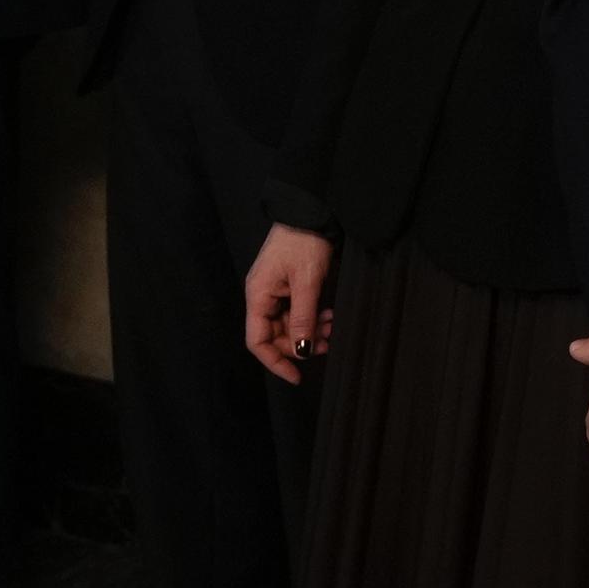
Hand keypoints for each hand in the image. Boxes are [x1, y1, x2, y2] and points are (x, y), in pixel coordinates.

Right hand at [243, 226, 335, 381]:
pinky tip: (328, 315)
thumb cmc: (304, 242)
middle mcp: (262, 295)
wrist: (311, 211)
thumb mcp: (307, 283)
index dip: (276, 362)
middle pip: (274, 335)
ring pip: (288, 324)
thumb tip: (301, 351)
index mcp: (258, 295)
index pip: (257, 341)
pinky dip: (312, 318)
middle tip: (326, 343)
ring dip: (310, 331)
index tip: (297, 377)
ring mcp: (275, 290)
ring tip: (332, 326)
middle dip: (300, 344)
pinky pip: (296, 311)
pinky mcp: (288, 285)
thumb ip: (303, 319)